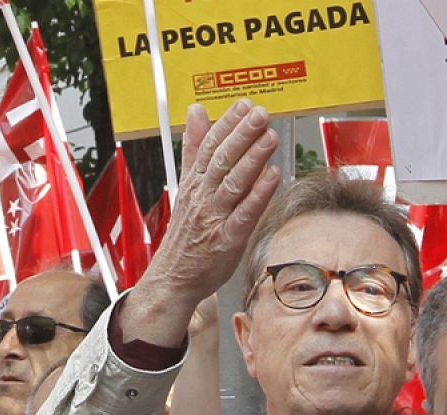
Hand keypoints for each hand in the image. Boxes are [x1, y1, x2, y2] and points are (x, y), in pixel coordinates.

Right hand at [128, 101, 281, 345]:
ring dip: (252, 158)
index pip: (209, 146)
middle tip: (260, 113)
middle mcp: (202, 196)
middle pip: (221, 160)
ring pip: (232, 182)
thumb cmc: (186, 234)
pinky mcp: (227, 239)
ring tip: (269, 136)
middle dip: (241, 134)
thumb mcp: (187, 186)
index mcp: (194, 182)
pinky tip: (273, 176)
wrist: (173, 277)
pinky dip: (258, 193)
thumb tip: (198, 111)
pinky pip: (244, 213)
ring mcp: (214, 217)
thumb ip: (194, 149)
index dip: (227, 124)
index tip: (244, 105)